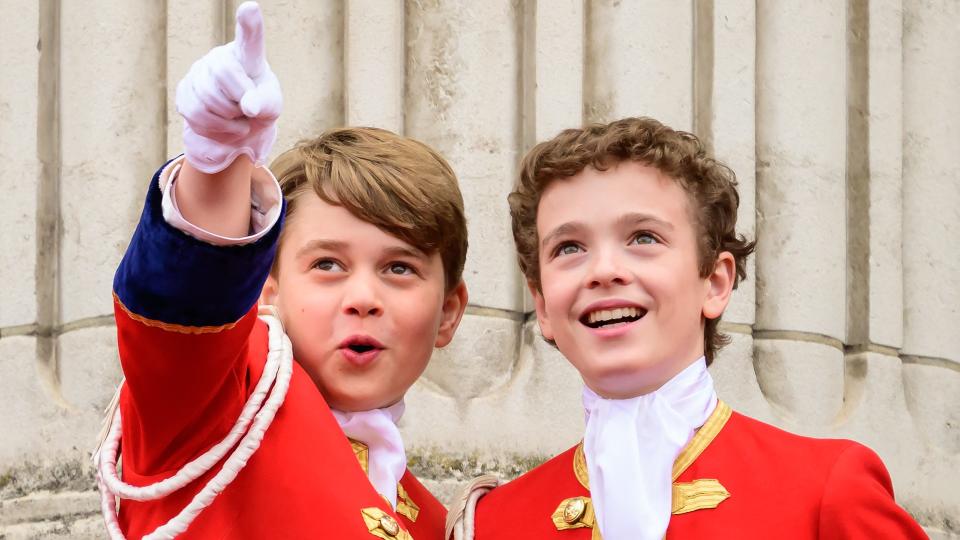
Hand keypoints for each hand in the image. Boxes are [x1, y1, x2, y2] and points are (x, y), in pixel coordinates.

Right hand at [176, 1, 282, 173]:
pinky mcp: (184, 92)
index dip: (249, 23)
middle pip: (223, 73)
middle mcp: (219, 57)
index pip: (249, 38)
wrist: (237, 125)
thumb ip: (265, 103)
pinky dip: (215, 127)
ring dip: (228, 118)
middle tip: (247, 109)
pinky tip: (224, 125)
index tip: (251, 8)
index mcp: (247, 55)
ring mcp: (198, 72)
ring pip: (207, 97)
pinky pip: (195, 113)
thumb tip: (248, 106)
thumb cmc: (259, 106)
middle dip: (238, 99)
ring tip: (237, 117)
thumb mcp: (271, 106)